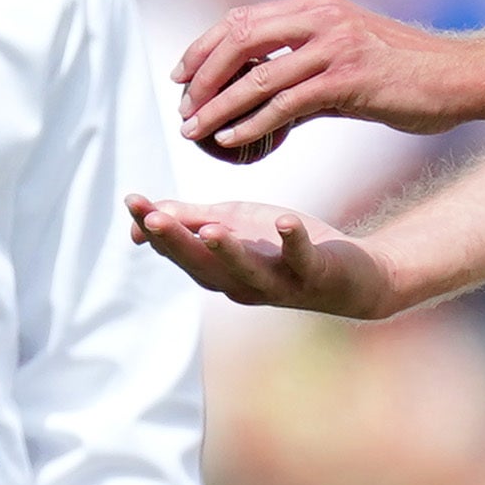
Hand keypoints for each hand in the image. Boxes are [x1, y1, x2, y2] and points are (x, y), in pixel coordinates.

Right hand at [126, 194, 398, 318]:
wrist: (351, 277)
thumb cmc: (284, 248)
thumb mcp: (235, 225)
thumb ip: (192, 220)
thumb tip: (144, 215)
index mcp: (219, 271)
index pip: (180, 250)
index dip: (154, 229)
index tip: (132, 201)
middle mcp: (242, 283)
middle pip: (204, 265)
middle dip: (177, 241)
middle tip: (150, 218)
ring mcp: (278, 282)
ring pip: (246, 270)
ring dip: (227, 250)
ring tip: (209, 228)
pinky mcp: (313, 273)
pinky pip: (301, 258)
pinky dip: (294, 241)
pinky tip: (286, 221)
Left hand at [173, 0, 484, 153]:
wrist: (461, 78)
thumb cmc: (408, 74)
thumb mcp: (349, 57)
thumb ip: (306, 69)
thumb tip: (264, 97)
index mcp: (316, 6)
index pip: (241, 19)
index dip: (204, 47)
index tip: (182, 75)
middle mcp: (320, 16)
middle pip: (238, 38)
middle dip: (202, 74)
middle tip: (183, 107)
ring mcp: (334, 45)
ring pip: (257, 74)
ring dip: (218, 105)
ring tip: (195, 131)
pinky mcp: (347, 78)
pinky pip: (286, 102)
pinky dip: (254, 123)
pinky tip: (234, 141)